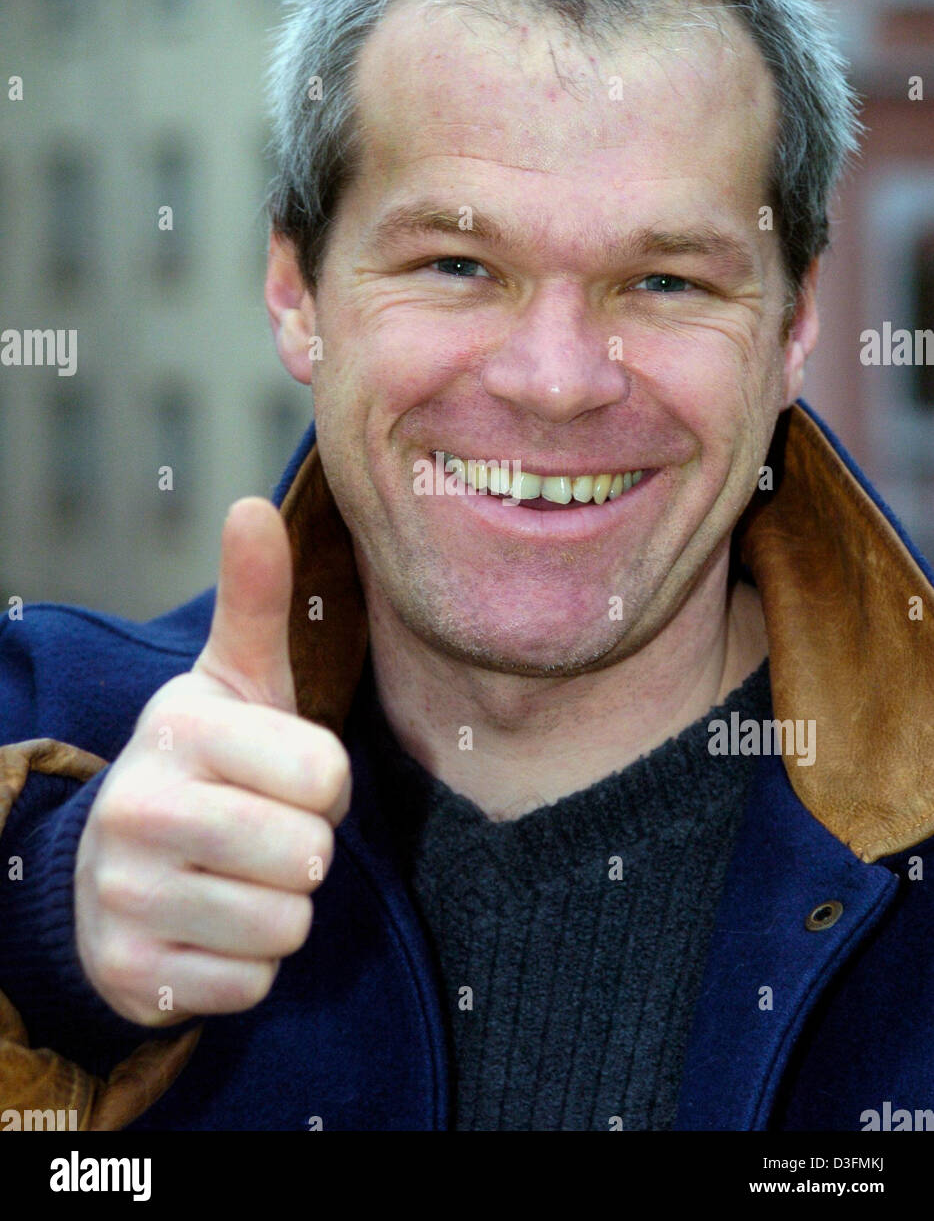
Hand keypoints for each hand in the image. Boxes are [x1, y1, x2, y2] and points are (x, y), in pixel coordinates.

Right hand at [74, 498, 350, 1026]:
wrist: (113, 862)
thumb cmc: (205, 764)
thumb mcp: (233, 681)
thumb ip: (254, 601)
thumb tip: (252, 503)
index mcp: (178, 727)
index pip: (326, 774)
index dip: (326, 783)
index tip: (290, 776)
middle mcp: (139, 808)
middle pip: (307, 855)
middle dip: (305, 848)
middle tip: (265, 829)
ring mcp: (126, 897)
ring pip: (284, 925)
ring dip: (280, 908)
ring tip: (238, 874)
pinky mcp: (131, 975)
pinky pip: (251, 985)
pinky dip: (247, 963)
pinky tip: (211, 924)